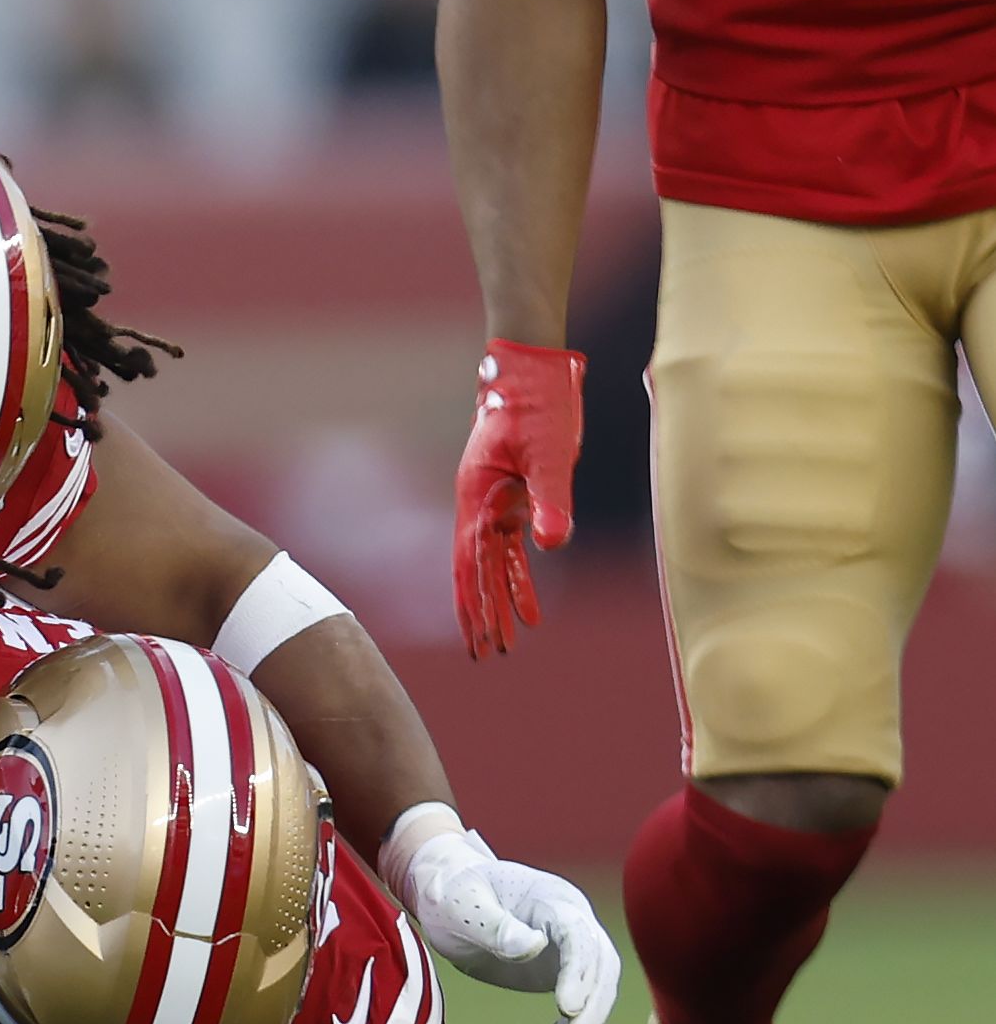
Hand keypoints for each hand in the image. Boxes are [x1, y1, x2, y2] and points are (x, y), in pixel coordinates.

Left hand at [385, 809, 620, 1023]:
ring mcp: (568, 948)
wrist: (447, 897)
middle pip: (600, 964)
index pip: (577, 934)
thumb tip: (532, 947)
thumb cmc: (453, 895)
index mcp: (549, 898)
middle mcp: (570, 921)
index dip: (577, 971)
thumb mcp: (463, 905)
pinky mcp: (559, 972)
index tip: (566, 1007)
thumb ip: (494, 925)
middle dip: (593, 1004)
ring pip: (597, 988)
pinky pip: (580, 1004)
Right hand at [453, 340, 583, 657]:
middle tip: (488, 655)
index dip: (475, 605)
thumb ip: (551, 499)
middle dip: (480, 614)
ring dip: (499, 600)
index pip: (471, 564)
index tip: (481, 640)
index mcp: (475, 497)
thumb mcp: (550, 452)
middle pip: (474, 572)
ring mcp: (491, 502)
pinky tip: (529, 604)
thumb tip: (551, 546)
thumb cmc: (537, 404)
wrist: (529, 368)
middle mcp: (476, 505)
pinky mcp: (511, 497)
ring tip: (509, 639)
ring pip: (491, 564)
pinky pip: (510, 548)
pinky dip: (518, 576)